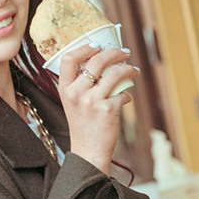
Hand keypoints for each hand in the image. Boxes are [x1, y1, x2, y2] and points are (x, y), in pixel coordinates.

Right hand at [57, 43, 140, 174]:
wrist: (88, 152)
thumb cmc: (83, 126)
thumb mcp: (73, 103)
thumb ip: (80, 84)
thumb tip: (102, 62)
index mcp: (64, 89)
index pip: (68, 59)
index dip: (84, 48)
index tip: (97, 45)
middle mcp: (76, 93)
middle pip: (96, 61)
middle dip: (114, 52)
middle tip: (124, 52)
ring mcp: (91, 101)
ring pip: (114, 74)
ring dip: (128, 69)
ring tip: (134, 70)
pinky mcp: (107, 110)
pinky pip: (123, 93)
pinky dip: (127, 94)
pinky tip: (126, 98)